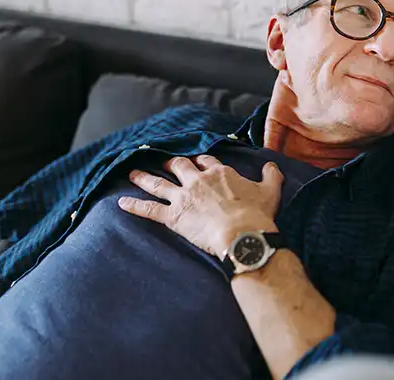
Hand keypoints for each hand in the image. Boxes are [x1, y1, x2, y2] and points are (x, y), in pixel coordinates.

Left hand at [118, 155, 282, 258]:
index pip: (206, 161)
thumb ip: (271, 176)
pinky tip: (121, 203)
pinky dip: (134, 205)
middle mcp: (198, 181)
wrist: (242, 233)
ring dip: (144, 178)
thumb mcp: (271, 190)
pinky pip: (149, 209)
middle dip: (171, 164)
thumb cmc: (257, 213)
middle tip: (165, 163)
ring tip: (133, 173)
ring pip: (158, 183)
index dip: (201, 161)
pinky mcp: (173, 216)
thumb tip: (272, 165)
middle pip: (179, 166)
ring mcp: (183, 198)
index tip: (198, 162)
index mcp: (220, 173)